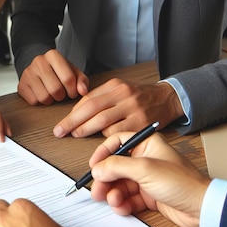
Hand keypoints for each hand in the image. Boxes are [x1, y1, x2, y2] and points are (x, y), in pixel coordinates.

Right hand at [17, 49, 88, 105]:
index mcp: (53, 55)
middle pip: (55, 90)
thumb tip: (83, 91)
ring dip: (51, 100)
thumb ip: (81, 80)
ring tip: (51, 93)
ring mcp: (28, 73)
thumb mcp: (72, 71)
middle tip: (61, 93)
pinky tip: (41, 94)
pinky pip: (34, 101)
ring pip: (44, 97)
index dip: (73, 90)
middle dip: (61, 96)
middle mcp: (39, 61)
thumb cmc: (58, 70)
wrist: (38, 66)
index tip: (72, 92)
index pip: (68, 78)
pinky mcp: (21, 84)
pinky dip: (39, 102)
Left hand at [52, 79, 183, 137]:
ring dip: (87, 130)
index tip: (62, 123)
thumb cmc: (137, 97)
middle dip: (74, 122)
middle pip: (93, 110)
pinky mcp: (142, 124)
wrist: (166, 99)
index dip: (73, 113)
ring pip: (104, 122)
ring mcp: (134, 109)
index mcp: (115, 86)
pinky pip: (119, 133)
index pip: (88, 99)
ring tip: (76, 135)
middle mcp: (124, 95)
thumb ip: (99, 98)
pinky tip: (100, 140)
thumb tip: (76, 112)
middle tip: (61, 131)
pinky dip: (107, 137)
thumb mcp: (118, 89)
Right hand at [89, 132, 210, 226]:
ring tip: (113, 201)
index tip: (94, 165)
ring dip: (113, 193)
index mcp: (147, 144)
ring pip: (121, 183)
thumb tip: (98, 169)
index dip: (104, 152)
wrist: (202, 208)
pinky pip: (128, 198)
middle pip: (116, 166)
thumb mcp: (145, 169)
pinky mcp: (149, 196)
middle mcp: (145, 159)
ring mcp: (147, 178)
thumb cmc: (182, 182)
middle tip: (97, 190)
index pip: (117, 142)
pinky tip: (121, 207)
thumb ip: (117, 167)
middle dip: (106, 179)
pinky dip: (122, 203)